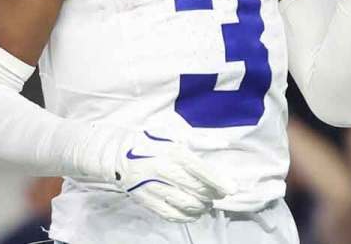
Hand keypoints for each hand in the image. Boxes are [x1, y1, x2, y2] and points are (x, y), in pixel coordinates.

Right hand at [115, 130, 237, 221]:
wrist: (118, 153)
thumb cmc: (152, 141)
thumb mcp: (175, 133)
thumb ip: (201, 138)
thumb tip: (225, 143)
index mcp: (172, 151)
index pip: (200, 169)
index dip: (218, 181)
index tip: (232, 189)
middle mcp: (163, 170)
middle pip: (195, 188)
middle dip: (212, 194)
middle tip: (218, 194)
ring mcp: (153, 187)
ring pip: (185, 204)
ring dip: (202, 206)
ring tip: (207, 203)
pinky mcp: (145, 200)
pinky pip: (170, 214)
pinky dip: (186, 217)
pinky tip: (193, 213)